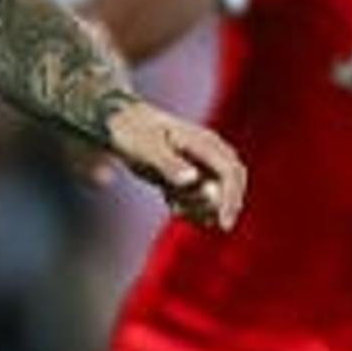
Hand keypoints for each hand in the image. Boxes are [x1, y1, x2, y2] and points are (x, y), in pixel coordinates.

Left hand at [106, 98, 246, 231]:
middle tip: (195, 217)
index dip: (231, 199)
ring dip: (199, 207)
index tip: (223, 224)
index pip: (229, 173)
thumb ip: (169, 164)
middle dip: (219, 207)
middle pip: (230, 185)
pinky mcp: (192, 174)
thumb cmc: (134, 132)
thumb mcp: (147, 148)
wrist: (120, 125)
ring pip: (216, 194)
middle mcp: (209, 152)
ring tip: (172, 203)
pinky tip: (170, 200)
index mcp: (203, 142)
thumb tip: (192, 178)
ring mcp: (202, 163)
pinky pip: (202, 197)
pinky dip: (192, 206)